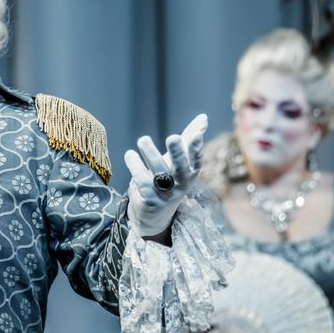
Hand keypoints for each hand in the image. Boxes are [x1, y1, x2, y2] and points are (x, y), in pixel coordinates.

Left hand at [124, 113, 207, 235]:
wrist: (155, 215)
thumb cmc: (169, 180)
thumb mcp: (180, 161)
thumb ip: (189, 138)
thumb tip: (204, 117)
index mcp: (190, 173)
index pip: (196, 161)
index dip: (196, 149)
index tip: (196, 135)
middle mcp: (180, 184)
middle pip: (180, 169)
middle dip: (177, 154)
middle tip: (172, 136)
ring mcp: (166, 194)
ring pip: (159, 175)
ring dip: (151, 155)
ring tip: (143, 139)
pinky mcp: (150, 201)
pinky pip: (142, 184)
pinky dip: (136, 168)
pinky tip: (129, 154)